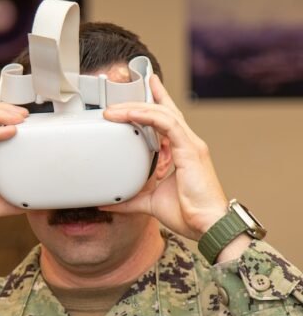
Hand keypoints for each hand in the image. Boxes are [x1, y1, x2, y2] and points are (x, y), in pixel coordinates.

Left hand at [100, 75, 227, 240]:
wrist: (208, 225)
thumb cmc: (189, 214)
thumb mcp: (150, 203)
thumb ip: (129, 200)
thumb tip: (107, 202)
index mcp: (182, 153)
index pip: (167, 121)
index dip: (155, 103)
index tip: (144, 89)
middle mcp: (188, 144)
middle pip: (163, 112)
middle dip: (141, 101)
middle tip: (116, 100)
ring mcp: (190, 144)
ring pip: (162, 114)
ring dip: (136, 109)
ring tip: (114, 110)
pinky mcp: (190, 150)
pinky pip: (167, 124)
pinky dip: (147, 116)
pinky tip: (130, 115)